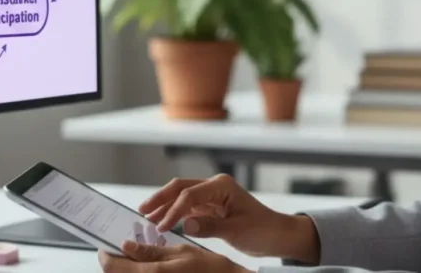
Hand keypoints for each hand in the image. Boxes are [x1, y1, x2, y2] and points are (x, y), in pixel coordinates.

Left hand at [98, 240, 249, 272]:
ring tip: (138, 256)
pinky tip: (150, 267)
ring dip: (128, 270)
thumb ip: (150, 252)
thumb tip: (126, 246)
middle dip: (116, 263)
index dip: (105, 256)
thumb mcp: (180, 252)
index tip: (107, 245)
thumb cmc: (210, 270)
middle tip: (125, 249)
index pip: (111, 268)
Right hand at [138, 174, 318, 262]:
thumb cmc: (263, 230)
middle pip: (180, 188)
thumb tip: (184, 224)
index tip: (160, 226)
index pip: (189, 194)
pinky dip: (175, 214)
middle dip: (160, 199)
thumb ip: (209, 227)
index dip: (173, 210)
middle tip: (142, 211)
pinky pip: (188, 208)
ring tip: (147, 217)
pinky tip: (164, 222)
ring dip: (165, 206)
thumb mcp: (237, 231)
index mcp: (221, 186)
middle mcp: (215, 186)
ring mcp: (212, 196)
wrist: (278, 235)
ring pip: (182, 197)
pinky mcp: (211, 207)